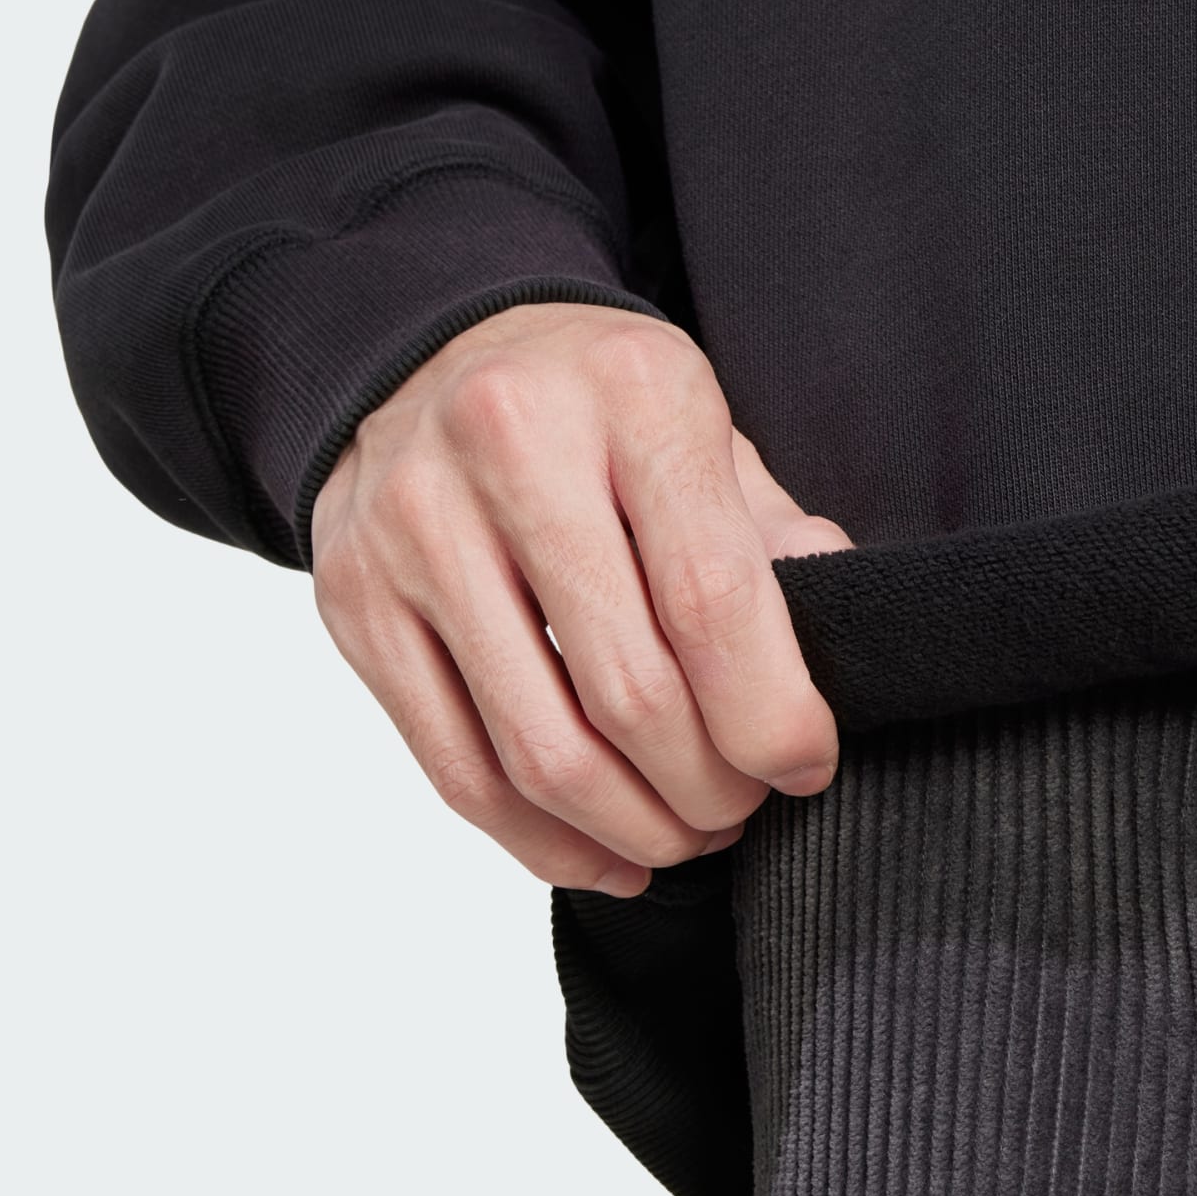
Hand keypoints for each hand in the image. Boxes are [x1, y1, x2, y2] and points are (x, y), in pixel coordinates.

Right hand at [308, 301, 853, 896]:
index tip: (806, 765)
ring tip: (686, 836)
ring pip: (539, 751)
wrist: (430, 342)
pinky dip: (543, 841)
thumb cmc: (596, 401)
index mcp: (632, 394)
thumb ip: (771, 530)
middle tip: (745, 808)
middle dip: (708, 788)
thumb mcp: (704, 422)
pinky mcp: (354, 599)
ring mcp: (416, 527)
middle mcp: (510, 448)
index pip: (712, 597)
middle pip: (629, 691)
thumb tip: (841, 629)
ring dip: (633, 828)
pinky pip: (456, 769)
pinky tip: (606, 853)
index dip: (772, 715)